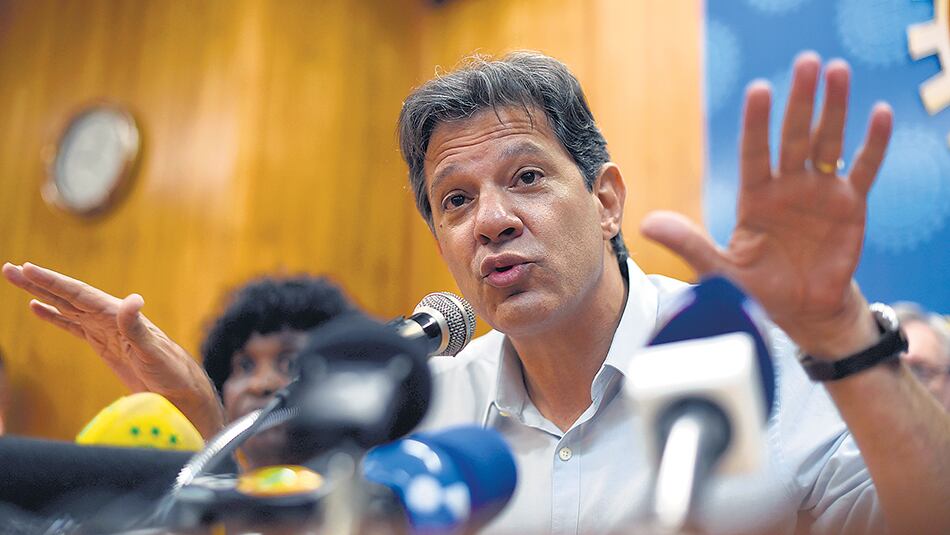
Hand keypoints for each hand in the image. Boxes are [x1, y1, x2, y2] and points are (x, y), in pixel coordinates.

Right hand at [1, 262, 223, 436]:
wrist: (180, 392)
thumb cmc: (171, 372)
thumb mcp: (153, 352)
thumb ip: (137, 328)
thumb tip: (132, 300)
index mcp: (118, 315)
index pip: (78, 294)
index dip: (52, 282)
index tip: (27, 269)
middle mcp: (110, 318)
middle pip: (67, 295)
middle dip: (38, 282)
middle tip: (9, 268)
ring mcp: (105, 330)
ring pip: (66, 307)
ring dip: (41, 294)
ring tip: (17, 280)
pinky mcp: (103, 344)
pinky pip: (73, 326)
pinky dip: (54, 316)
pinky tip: (38, 308)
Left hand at [641, 52, 889, 357]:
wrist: (801, 311)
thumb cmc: (758, 289)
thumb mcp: (720, 270)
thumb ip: (689, 244)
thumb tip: (646, 224)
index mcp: (755, 195)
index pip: (754, 151)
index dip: (756, 123)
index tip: (758, 90)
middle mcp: (787, 186)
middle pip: (794, 136)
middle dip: (799, 101)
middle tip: (806, 62)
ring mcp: (820, 192)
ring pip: (828, 142)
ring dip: (834, 108)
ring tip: (839, 70)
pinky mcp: (850, 206)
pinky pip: (864, 169)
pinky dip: (873, 143)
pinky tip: (880, 113)